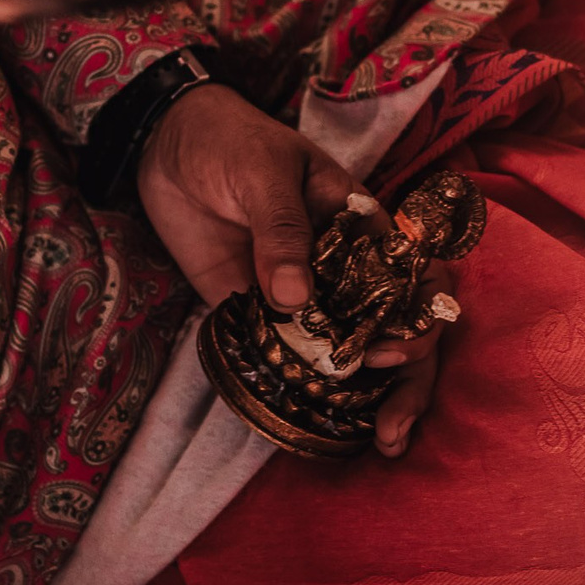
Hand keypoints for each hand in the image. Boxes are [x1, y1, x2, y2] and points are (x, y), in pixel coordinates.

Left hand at [136, 85, 446, 455]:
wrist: (166, 145)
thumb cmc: (232, 141)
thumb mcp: (266, 174)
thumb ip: (283, 232)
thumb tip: (295, 299)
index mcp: (362, 229)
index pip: (413, 281)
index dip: (418, 321)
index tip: (392, 353)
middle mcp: (343, 271)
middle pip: (394, 331)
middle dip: (406, 381)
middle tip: (393, 428)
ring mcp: (303, 298)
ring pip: (348, 354)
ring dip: (368, 399)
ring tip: (381, 443)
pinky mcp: (258, 314)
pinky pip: (288, 359)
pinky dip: (305, 392)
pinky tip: (315, 425)